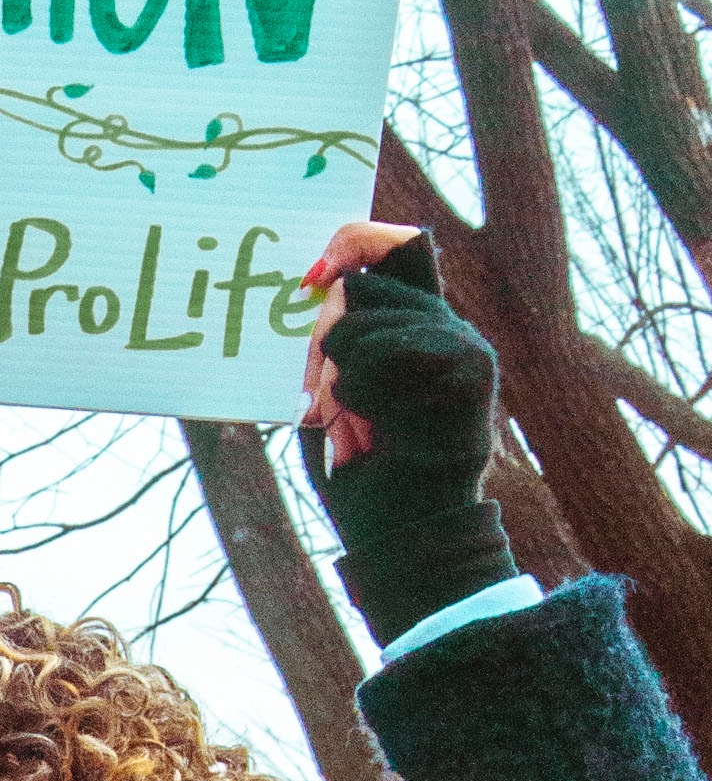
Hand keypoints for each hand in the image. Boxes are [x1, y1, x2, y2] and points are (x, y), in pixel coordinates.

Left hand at [294, 221, 511, 650]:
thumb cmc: (363, 474)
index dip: (354, 243)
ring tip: (353, 423)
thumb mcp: (328, 399)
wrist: (405, 536)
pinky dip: (361, 393)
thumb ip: (327, 344)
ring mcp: (463, 346)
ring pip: (363, 321)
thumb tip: (313, 289)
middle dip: (321, 337)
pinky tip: (372, 427)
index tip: (310, 276)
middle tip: (319, 393)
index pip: (397, 249)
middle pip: (366, 283)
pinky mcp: (470, 369)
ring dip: (337, 375)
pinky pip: (387, 352)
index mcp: (416, 327)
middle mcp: (444, 328)